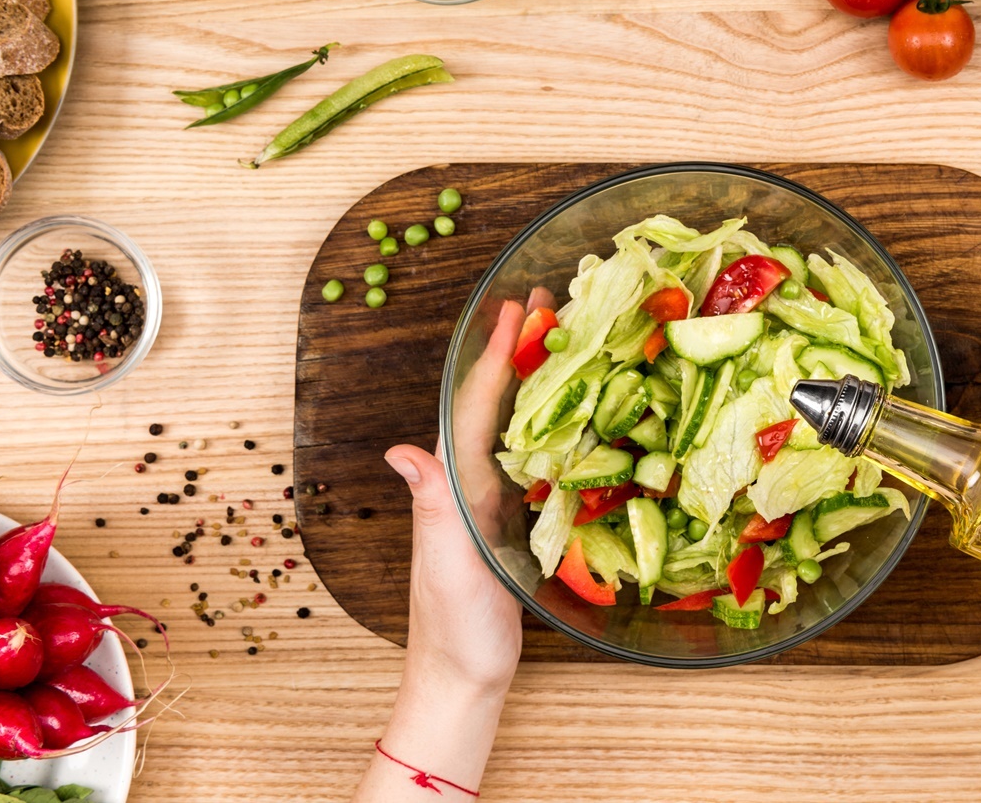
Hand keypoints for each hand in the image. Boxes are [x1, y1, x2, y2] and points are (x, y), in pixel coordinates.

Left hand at [355, 290, 549, 800]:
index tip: (517, 307)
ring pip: (515, 425)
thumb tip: (402, 449)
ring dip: (536, 378)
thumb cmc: (454, 628)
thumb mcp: (445, 565)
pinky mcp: (513, 523)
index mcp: (453, 484)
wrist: (462, 679)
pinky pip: (535, 458)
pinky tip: (578, 413)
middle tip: (549, 301)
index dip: (495, 355)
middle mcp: (469, 484)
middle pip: (494, 402)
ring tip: (565, 338)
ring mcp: (490, 502)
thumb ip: (431, 508)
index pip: (473, 405)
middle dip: (517, 350)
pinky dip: (552, 424)